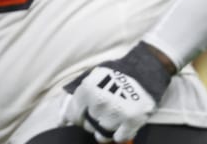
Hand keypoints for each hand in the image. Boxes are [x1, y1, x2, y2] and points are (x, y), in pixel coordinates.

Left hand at [59, 42, 173, 142]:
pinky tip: (123, 121)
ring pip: (102, 134)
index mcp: (87, 90)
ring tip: (113, 116)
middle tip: (103, 111)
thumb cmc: (115, 73)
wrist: (145, 69)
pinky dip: (120, 133)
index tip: (84, 116)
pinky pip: (119, 138)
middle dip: (93, 121)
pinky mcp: (133, 120)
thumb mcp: (91, 78)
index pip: (73, 116)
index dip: (78, 118)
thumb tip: (61, 120)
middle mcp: (100, 103)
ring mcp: (116, 112)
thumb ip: (76, 98)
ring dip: (106, 128)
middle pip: (88, 126)